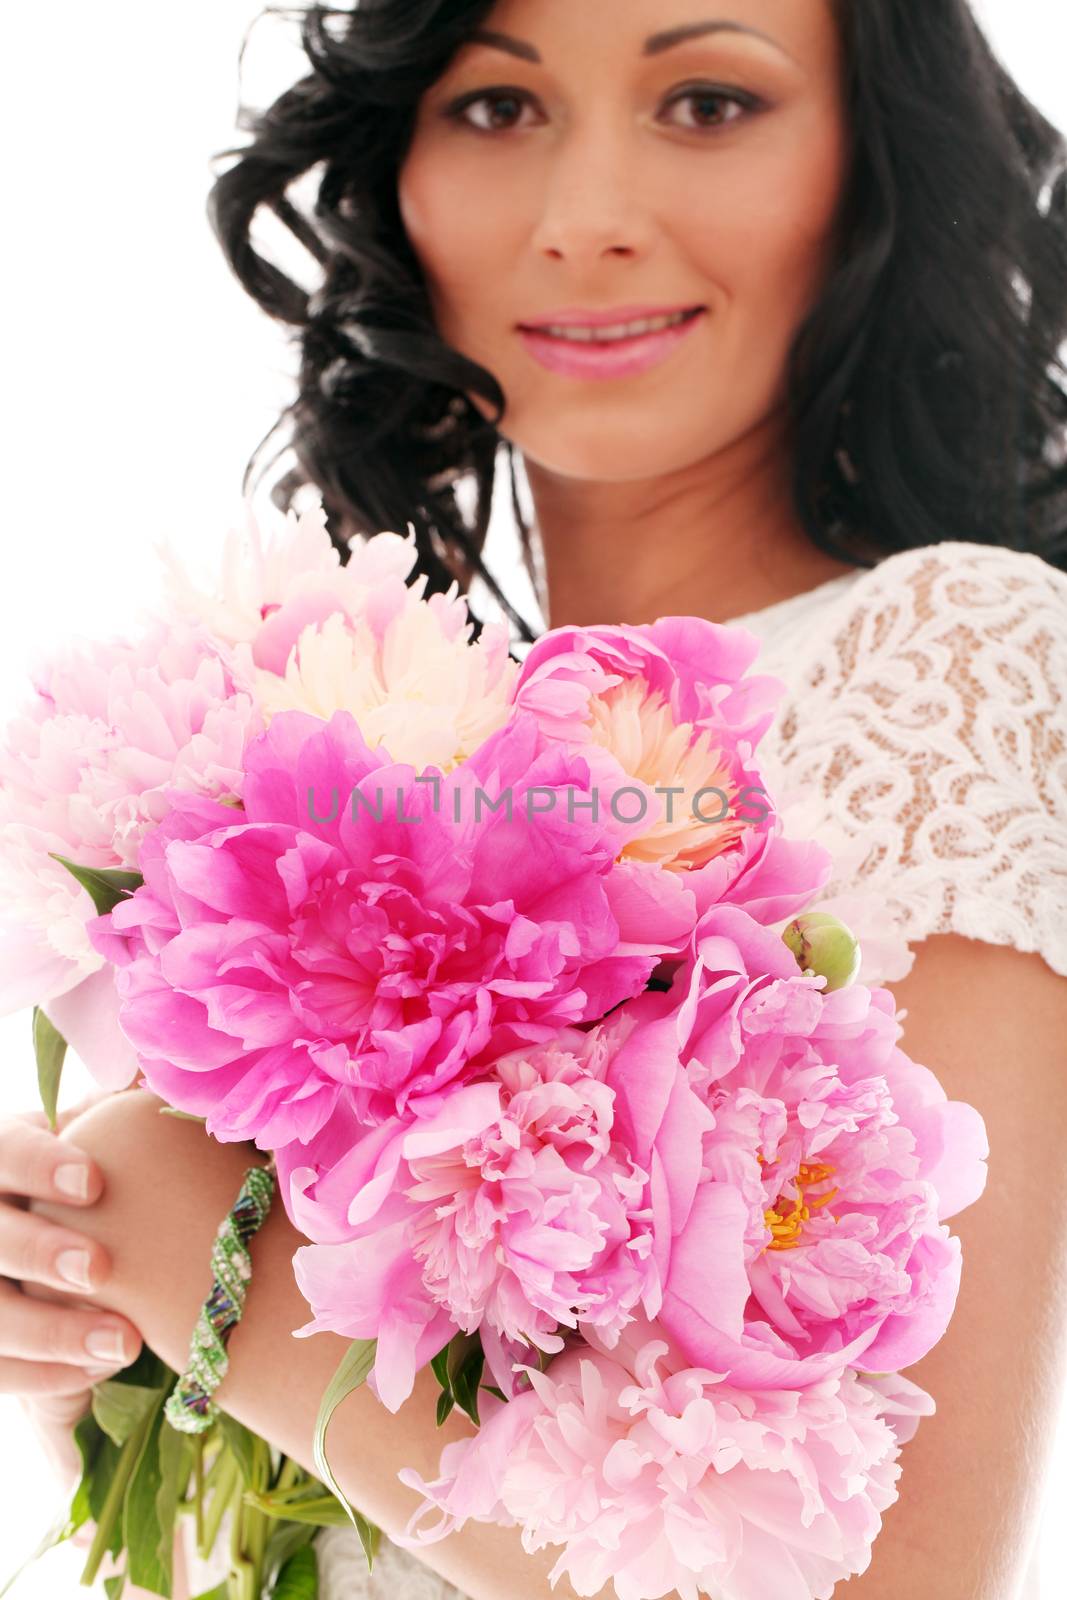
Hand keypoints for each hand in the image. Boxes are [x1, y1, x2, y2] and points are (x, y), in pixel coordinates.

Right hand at [0, 1093, 143, 1487]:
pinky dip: (43, 1375)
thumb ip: (113, 1111)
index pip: (1, 1151)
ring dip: (51, 1332)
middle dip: (39, 1252)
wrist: (47, 1250)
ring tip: (125, 1343)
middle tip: (100, 1269)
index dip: (40, 1164)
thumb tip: (153, 1070)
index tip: (95, 1184)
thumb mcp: (87, 1135)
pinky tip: (97, 1371)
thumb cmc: (82, 1181)